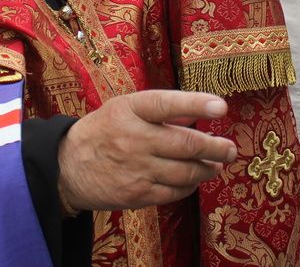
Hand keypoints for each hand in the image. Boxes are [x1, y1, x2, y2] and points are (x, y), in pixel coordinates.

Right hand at [57, 90, 236, 211]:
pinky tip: (194, 179)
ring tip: (217, 164)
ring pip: (186, 171)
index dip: (196, 104)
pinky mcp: (137, 194)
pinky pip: (174, 191)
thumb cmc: (104, 130)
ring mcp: (136, 169)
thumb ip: (160, 109)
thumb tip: (198, 109)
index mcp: (130, 110)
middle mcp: (134, 138)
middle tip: (230, 149)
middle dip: (216, 148)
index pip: (167, 104)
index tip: (221, 108)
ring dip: (208, 169)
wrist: (69, 167)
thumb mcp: (125, 108)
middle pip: (186, 144)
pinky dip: (190, 185)